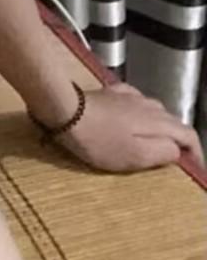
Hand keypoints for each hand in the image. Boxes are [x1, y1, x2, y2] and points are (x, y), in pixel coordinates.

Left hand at [51, 82, 204, 172]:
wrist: (65, 110)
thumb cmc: (100, 140)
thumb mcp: (136, 155)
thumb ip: (163, 152)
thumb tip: (178, 149)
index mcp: (158, 122)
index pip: (189, 134)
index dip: (195, 152)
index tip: (193, 167)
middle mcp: (148, 104)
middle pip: (173, 121)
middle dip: (178, 139)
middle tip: (173, 158)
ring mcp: (128, 95)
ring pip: (154, 110)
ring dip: (159, 125)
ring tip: (153, 140)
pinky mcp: (110, 92)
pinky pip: (134, 101)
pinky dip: (140, 112)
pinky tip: (130, 117)